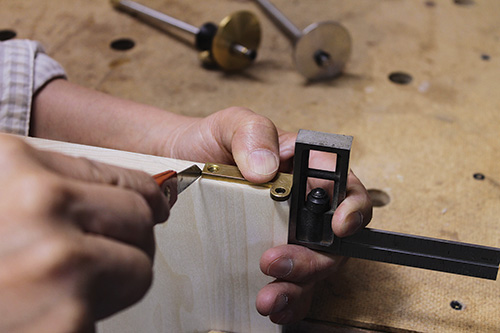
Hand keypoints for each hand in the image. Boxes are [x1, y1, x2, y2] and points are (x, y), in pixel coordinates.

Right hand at [0, 134, 168, 331]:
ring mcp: (57, 261)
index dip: (138, 194)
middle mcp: (37, 204)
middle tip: (99, 258)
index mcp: (12, 165)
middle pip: (138, 215)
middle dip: (129, 239)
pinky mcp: (68, 320)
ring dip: (116, 282)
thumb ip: (37, 189)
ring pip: (140, 264)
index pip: (118, 173)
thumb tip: (128, 191)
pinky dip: (93, 318)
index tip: (152, 204)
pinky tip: (49, 318)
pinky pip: (116, 310)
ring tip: (67, 292)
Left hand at [161, 111, 371, 323]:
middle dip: (312, 259)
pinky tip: (269, 306)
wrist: (176, 164)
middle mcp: (303, 207)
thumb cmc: (210, 142)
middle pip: (333, 241)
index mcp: (307, 171)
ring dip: (297, 288)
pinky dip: (285, 302)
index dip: (352, 209)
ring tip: (269, 297)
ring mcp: (287, 236)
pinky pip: (289, 286)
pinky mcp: (267, 259)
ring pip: (314, 271)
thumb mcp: (231, 125)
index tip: (338, 225)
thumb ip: (254, 133)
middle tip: (276, 262)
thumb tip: (267, 168)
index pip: (346, 191)